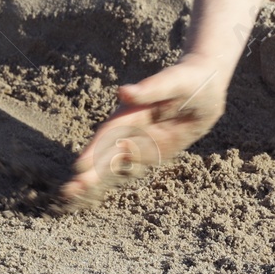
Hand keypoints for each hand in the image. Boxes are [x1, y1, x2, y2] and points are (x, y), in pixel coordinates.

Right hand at [59, 55, 229, 206]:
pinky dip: (108, 178)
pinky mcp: (148, 152)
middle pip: (105, 152)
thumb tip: (123, 93)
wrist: (204, 87)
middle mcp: (129, 128)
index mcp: (132, 111)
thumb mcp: (174, 82)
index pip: (109, 134)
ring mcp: (137, 142)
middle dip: (89, 171)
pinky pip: (126, 167)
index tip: (80, 167)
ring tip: (72, 193)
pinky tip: (91, 190)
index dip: (95, 150)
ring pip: (111, 162)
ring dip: (93, 177)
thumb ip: (150, 89)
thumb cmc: (189, 80)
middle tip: (70, 190)